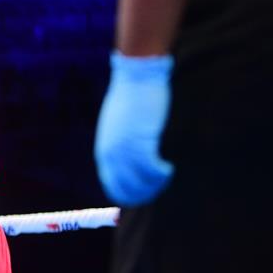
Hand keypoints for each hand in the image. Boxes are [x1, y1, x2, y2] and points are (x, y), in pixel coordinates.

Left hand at [94, 52, 174, 205]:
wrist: (136, 77)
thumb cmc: (131, 101)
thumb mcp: (119, 128)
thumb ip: (121, 147)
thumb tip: (131, 167)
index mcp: (104, 151)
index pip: (113, 186)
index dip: (130, 195)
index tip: (146, 195)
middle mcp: (110, 153)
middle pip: (126, 188)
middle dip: (145, 194)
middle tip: (160, 187)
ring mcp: (124, 148)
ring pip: (140, 182)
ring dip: (155, 184)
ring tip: (165, 174)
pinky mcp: (140, 141)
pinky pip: (150, 169)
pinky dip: (160, 173)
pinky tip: (168, 167)